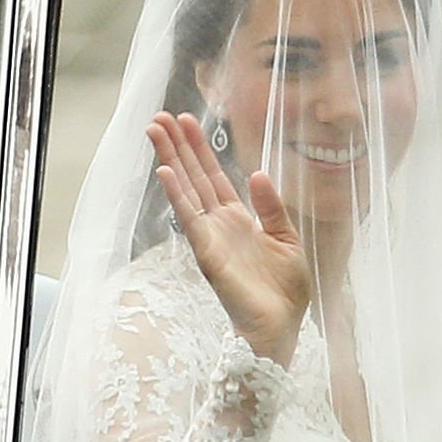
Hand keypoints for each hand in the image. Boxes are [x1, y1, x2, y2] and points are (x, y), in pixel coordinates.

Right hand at [146, 112, 311, 365]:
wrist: (281, 325)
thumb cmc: (284, 291)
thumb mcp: (287, 240)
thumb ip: (272, 208)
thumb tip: (257, 173)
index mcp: (240, 220)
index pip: (215, 177)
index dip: (201, 150)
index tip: (187, 121)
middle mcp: (220, 225)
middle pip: (194, 177)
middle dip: (179, 146)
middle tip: (160, 115)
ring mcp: (211, 238)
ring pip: (187, 190)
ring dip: (171, 160)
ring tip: (155, 131)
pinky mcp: (208, 253)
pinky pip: (190, 219)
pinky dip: (178, 195)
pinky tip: (166, 171)